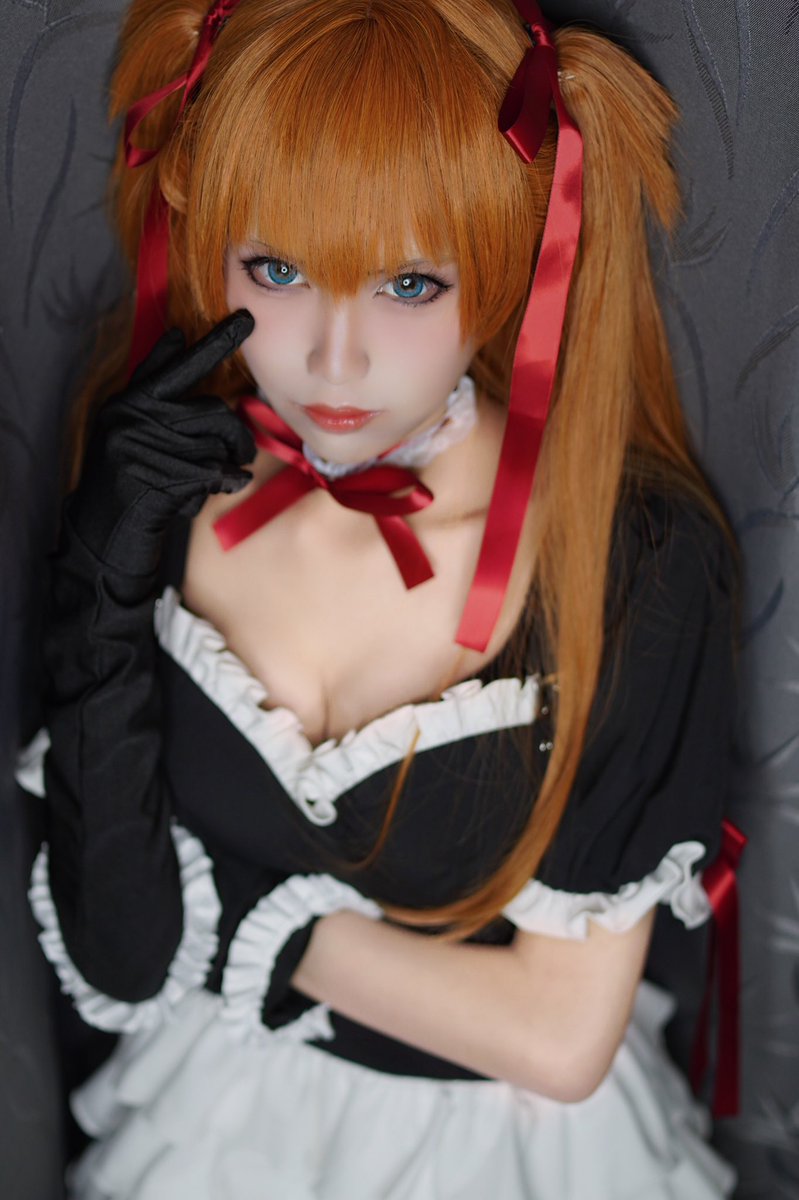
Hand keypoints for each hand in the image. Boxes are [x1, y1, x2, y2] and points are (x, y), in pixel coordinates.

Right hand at [68, 309, 256, 574]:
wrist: (103, 533)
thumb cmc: (128, 480)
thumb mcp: (133, 427)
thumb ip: (155, 388)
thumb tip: (176, 336)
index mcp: (129, 402)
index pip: (180, 367)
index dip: (215, 343)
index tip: (246, 320)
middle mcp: (132, 419)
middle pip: (213, 414)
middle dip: (237, 437)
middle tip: (243, 452)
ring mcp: (140, 449)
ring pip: (215, 448)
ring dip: (229, 466)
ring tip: (224, 477)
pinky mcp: (153, 479)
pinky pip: (211, 475)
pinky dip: (226, 483)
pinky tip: (223, 488)